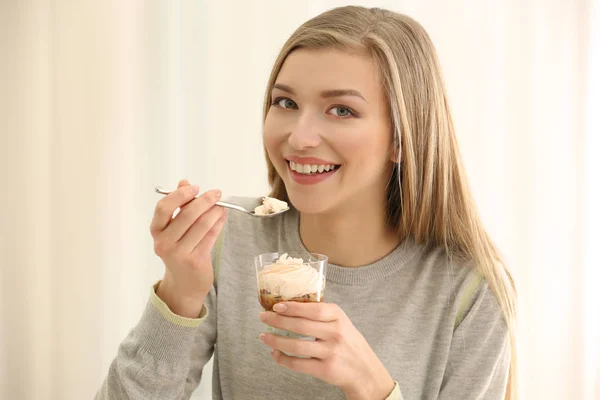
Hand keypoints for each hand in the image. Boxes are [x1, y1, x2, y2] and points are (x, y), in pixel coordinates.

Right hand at [151, 179, 226, 316]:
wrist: (184, 284)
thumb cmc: (180, 251)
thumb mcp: (175, 229)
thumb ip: (180, 206)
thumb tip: (184, 182)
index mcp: (156, 231)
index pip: (163, 208)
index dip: (180, 195)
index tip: (194, 187)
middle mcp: (164, 242)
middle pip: (186, 215)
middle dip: (204, 200)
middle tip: (217, 193)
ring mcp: (179, 253)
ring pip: (202, 225)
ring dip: (215, 211)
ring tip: (222, 206)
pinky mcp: (195, 261)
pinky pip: (210, 236)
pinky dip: (218, 224)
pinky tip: (222, 217)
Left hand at [259, 302, 394, 399]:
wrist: (364, 370)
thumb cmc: (348, 342)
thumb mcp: (341, 322)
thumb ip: (321, 314)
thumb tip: (289, 306)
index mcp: (338, 317)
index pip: (313, 309)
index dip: (293, 307)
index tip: (276, 306)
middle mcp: (335, 334)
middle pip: (300, 326)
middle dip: (277, 320)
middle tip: (263, 317)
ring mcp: (330, 353)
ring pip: (296, 346)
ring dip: (275, 340)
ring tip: (264, 336)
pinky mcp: (325, 370)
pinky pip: (298, 364)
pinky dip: (283, 358)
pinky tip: (275, 353)